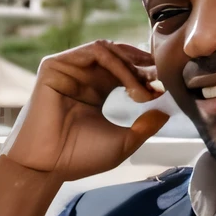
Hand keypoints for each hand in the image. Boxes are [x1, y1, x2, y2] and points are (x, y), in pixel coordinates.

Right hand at [3, 40, 168, 181]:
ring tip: (142, 92)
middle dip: (143, 65)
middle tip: (160, 81)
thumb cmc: (80, 158)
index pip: (125, 69)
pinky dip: (117, 63)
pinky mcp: (55, 65)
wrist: (48, 165)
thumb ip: (146, 126)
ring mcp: (68, 69)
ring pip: (109, 50)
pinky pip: (94, 51)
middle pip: (119, 55)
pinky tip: (129, 86)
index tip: (164, 89)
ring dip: (132, 66)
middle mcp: (82, 76)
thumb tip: (166, 112)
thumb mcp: (124, 141)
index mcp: (95, 91)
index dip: (146, 75)